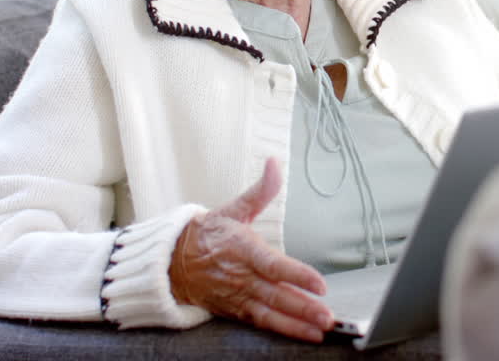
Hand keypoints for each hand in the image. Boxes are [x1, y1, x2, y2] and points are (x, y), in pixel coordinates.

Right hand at [169, 158, 333, 341]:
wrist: (171, 262)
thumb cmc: (208, 234)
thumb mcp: (233, 208)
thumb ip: (261, 190)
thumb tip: (275, 163)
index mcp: (242, 248)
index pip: (272, 264)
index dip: (296, 275)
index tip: (319, 284)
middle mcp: (241, 275)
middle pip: (276, 294)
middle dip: (303, 306)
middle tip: (327, 316)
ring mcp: (238, 295)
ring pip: (271, 312)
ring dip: (297, 323)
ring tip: (321, 329)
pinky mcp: (236, 310)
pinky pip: (262, 322)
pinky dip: (283, 330)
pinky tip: (304, 334)